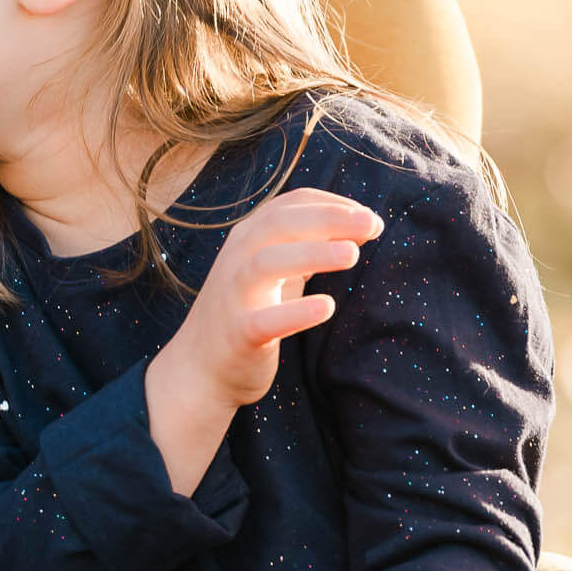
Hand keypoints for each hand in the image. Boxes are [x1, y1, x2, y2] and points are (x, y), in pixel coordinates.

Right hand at [161, 184, 378, 396]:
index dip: (333, 204)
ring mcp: (235, 294)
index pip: (291, 204)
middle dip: (328, 218)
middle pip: (280, 223)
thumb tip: (362, 227)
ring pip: (267, 263)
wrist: (200, 366)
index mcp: (250, 237)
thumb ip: (307, 246)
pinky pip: (264, 320)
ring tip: (352, 254)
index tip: (369, 216)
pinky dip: (295, 312)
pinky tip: (327, 307)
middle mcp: (238, 257)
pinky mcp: (239, 333)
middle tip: (372, 224)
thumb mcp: (275, 269)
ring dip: (311, 254)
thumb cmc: (248, 309)